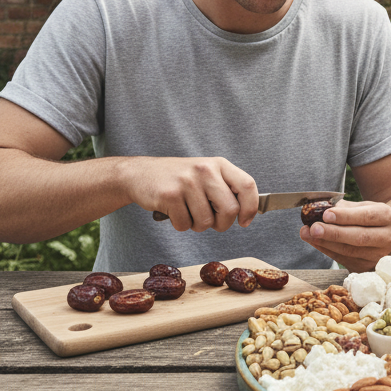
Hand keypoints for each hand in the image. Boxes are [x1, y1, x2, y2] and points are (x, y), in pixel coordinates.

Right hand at [128, 157, 258, 231]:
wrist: (139, 174)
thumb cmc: (178, 179)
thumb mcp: (206, 174)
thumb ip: (226, 188)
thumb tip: (247, 212)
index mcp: (219, 164)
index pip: (247, 185)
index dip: (250, 208)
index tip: (244, 221)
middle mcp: (205, 170)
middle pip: (230, 210)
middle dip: (222, 224)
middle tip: (211, 222)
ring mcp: (187, 182)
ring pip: (206, 222)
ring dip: (197, 225)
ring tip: (187, 211)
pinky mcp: (170, 195)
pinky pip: (185, 225)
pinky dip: (180, 224)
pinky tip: (173, 211)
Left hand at [299, 200, 390, 270]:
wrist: (381, 232)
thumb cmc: (367, 216)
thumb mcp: (360, 206)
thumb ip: (342, 207)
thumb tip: (318, 209)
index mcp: (387, 216)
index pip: (366, 217)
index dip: (345, 217)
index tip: (326, 214)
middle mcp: (387, 238)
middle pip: (359, 237)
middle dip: (334, 233)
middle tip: (314, 228)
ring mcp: (378, 255)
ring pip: (349, 251)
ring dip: (325, 243)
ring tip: (308, 233)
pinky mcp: (366, 267)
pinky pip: (343, 260)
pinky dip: (326, 250)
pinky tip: (315, 242)